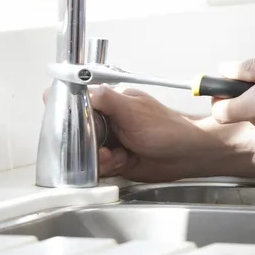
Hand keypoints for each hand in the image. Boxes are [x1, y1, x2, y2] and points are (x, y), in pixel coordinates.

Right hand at [44, 85, 254, 181]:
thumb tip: (79, 87)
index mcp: (111, 102)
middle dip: (83, 143)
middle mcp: (109, 121)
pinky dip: (106, 167)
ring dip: (97, 158)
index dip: (70, 115)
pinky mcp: (115, 161)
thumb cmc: (167, 128)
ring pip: (86, 153)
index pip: (79, 104)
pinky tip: (121, 162)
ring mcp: (112, 141)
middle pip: (78, 132)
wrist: (187, 154)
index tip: (67, 125)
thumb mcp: (132, 110)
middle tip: (100, 147)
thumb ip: (105, 99)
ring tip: (115, 156)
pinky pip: (98, 167)